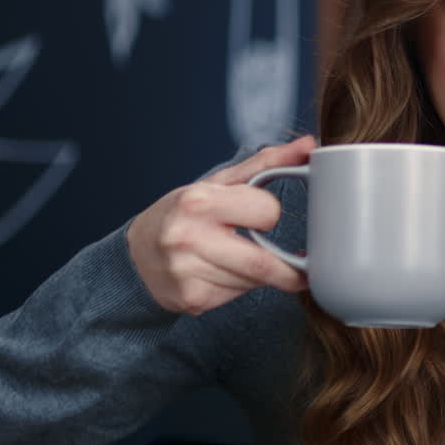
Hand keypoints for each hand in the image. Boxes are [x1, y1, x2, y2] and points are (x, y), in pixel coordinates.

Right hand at [127, 135, 316, 314]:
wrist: (135, 255)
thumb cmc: (183, 212)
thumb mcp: (219, 182)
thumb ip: (266, 164)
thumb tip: (309, 144)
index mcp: (197, 201)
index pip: (268, 212)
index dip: (267, 213)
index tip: (258, 214)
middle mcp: (187, 238)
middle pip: (264, 261)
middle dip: (284, 262)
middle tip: (294, 261)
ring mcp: (187, 273)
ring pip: (254, 281)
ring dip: (262, 275)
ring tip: (241, 259)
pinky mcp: (191, 300)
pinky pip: (238, 297)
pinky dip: (243, 287)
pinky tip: (224, 274)